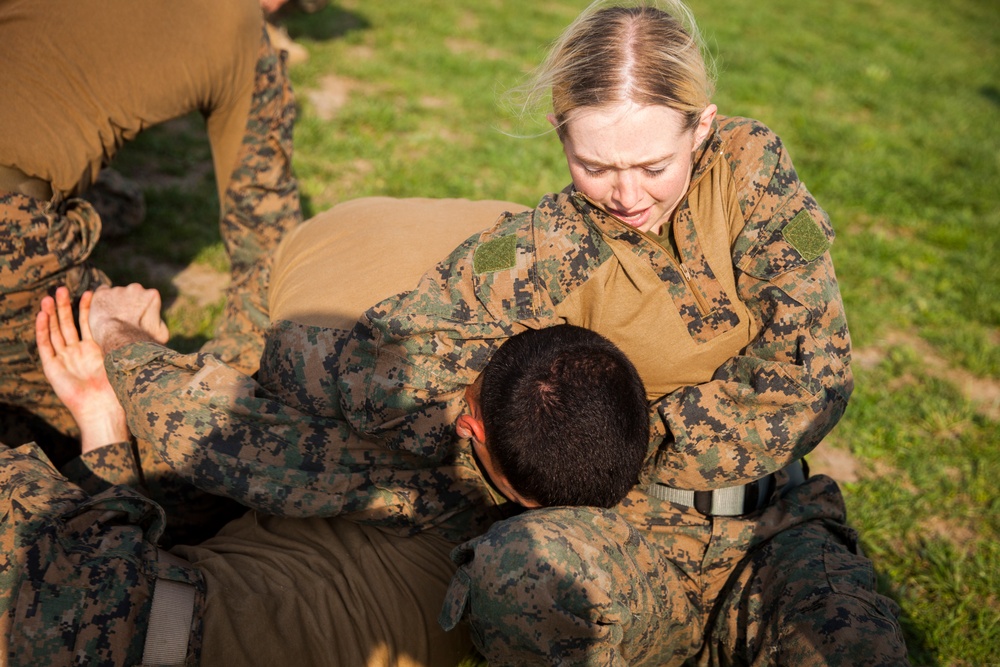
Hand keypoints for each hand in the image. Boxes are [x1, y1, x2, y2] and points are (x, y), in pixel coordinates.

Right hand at [36, 287, 129, 452]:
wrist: (104, 410)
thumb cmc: (119, 390)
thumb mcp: (125, 361)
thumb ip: (131, 347)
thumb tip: (157, 333)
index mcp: (95, 351)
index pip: (88, 324)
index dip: (88, 308)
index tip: (92, 292)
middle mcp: (78, 353)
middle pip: (68, 324)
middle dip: (66, 306)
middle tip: (63, 288)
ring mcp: (64, 359)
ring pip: (54, 331)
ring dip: (51, 314)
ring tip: (49, 296)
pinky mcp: (51, 368)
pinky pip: (44, 345)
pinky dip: (42, 330)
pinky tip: (42, 315)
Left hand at [89, 283, 169, 352]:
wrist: (120, 342)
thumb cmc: (143, 339)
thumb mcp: (162, 333)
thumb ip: (160, 320)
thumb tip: (156, 317)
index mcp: (152, 295)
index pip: (148, 297)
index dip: (143, 308)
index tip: (139, 318)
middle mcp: (136, 288)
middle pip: (133, 293)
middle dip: (130, 303)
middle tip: (126, 318)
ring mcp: (118, 290)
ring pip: (117, 293)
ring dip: (116, 302)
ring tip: (115, 319)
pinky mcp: (102, 293)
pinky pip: (102, 291)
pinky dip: (104, 299)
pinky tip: (105, 311)